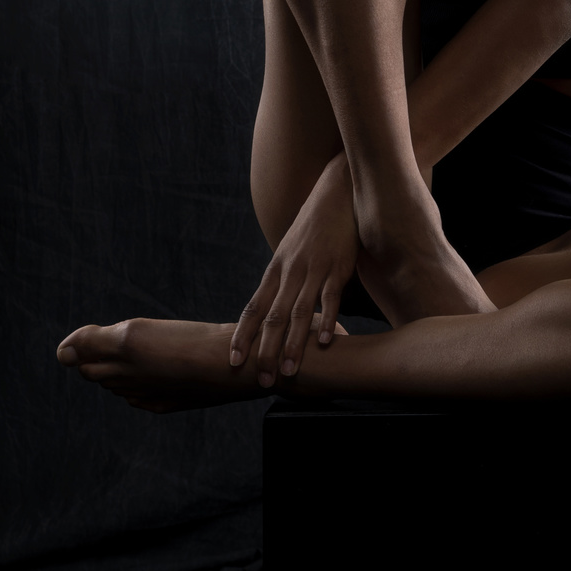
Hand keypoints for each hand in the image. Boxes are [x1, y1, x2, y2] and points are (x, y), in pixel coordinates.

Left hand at [230, 153, 357, 386]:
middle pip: (273, 317)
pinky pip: (330, 297)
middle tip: (260, 380)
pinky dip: (327, 320)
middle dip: (265, 351)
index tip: (233, 362)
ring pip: (299, 312)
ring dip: (293, 345)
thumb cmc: (314, 224)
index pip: (253, 308)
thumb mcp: (291, 249)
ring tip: (290, 372)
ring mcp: (314, 269)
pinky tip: (326, 342)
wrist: (337, 191)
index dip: (242, 336)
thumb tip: (276, 307)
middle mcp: (290, 271)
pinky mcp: (338, 266)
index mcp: (276, 270)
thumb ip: (284, 278)